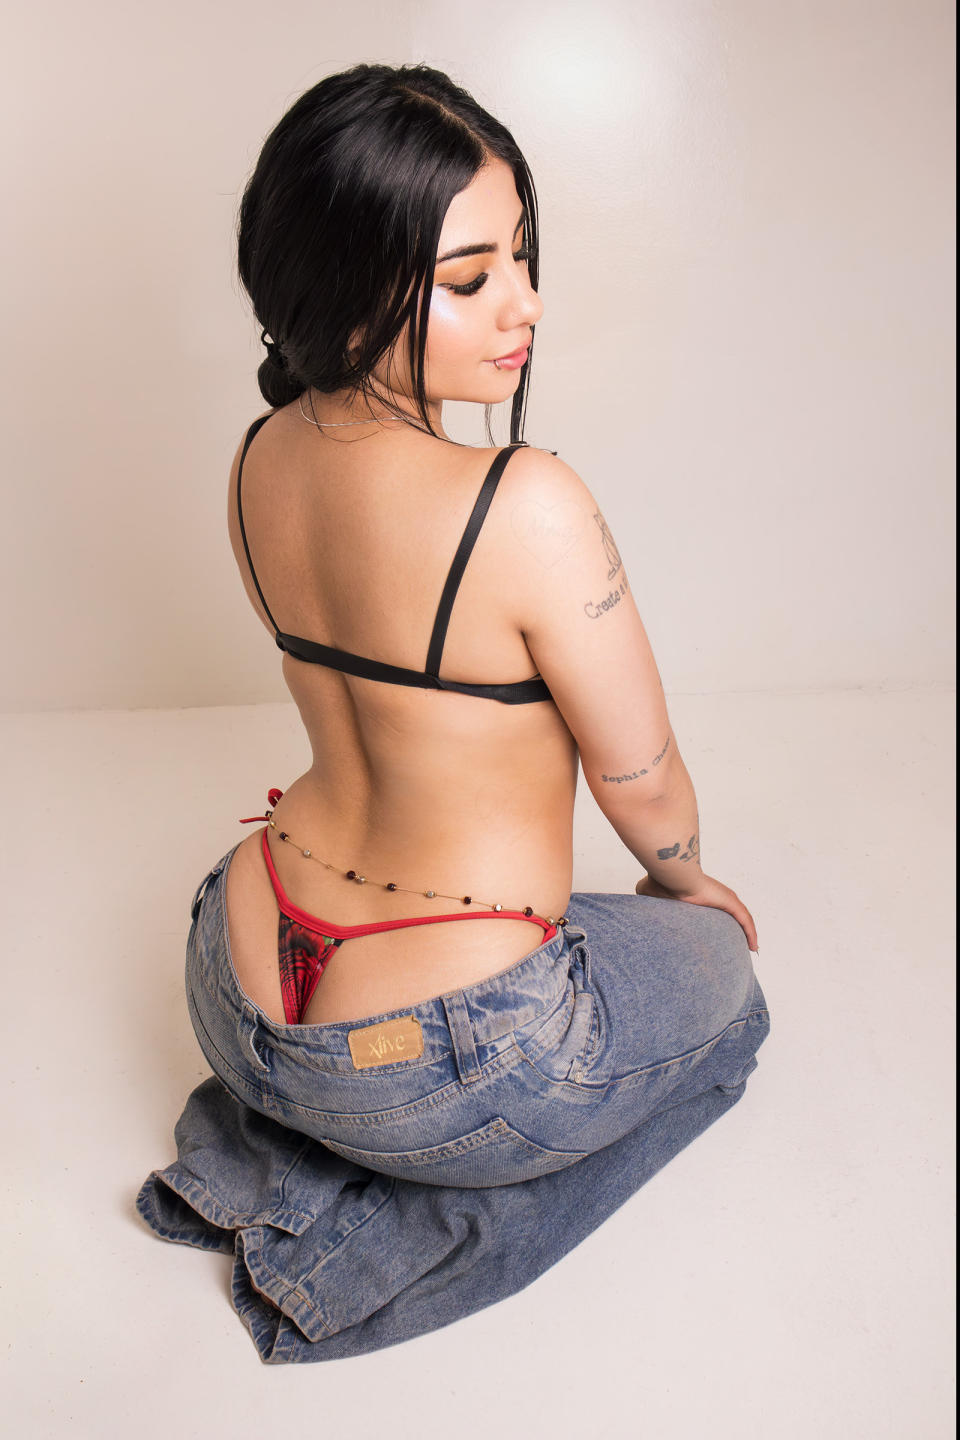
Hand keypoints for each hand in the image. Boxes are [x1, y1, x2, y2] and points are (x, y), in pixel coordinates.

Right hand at [635, 872, 758, 952]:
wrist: (671, 875)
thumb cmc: (661, 882)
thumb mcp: (650, 893)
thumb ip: (650, 902)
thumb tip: (641, 912)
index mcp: (699, 895)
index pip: (713, 911)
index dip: (717, 924)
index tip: (716, 938)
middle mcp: (715, 896)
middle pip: (731, 917)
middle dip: (735, 931)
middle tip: (736, 947)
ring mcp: (724, 898)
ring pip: (741, 919)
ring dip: (746, 934)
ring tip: (751, 949)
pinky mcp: (730, 901)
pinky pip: (745, 920)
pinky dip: (751, 933)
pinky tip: (754, 946)